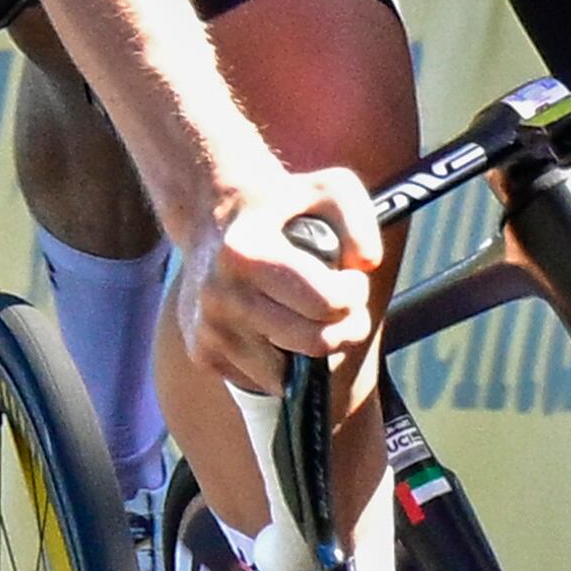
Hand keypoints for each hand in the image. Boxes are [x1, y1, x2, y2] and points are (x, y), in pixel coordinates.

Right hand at [174, 163, 379, 399]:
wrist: (210, 216)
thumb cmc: (279, 206)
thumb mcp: (328, 189)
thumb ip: (359, 217)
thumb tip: (367, 264)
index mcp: (246, 253)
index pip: (326, 301)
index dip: (355, 294)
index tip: (351, 279)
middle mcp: (220, 296)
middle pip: (315, 342)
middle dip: (347, 328)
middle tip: (346, 307)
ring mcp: (208, 331)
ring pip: (290, 374)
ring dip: (315, 349)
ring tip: (312, 315)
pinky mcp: (204, 355)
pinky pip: (265, 380)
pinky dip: (282, 362)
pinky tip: (277, 327)